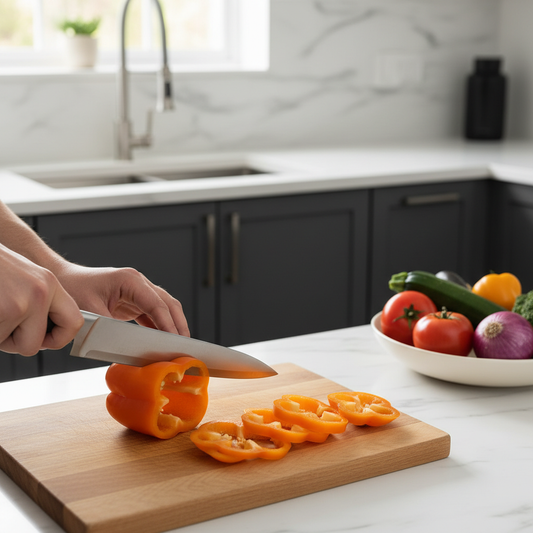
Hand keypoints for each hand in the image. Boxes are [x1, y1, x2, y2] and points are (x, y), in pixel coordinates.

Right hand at [0, 244, 83, 355]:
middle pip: (36, 344)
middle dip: (15, 343)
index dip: (58, 339)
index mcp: (50, 284)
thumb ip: (39, 302)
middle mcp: (41, 292)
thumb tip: (47, 336)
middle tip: (3, 325)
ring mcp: (22, 303)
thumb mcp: (25, 278)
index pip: (74, 322)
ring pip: (13, 346)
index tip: (43, 340)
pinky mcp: (5, 311)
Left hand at [55, 264, 189, 336]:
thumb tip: (130, 346)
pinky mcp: (133, 300)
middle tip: (185, 344)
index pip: (157, 303)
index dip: (168, 323)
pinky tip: (163, 340)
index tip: (175, 340)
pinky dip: (159, 326)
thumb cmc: (73, 290)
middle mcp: (138, 282)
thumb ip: (112, 328)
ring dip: (172, 325)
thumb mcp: (90, 311)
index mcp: (130, 280)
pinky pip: (152, 313)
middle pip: (167, 303)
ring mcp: (137, 290)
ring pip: (164, 307)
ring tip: (179, 345)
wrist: (61, 281)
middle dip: (178, 323)